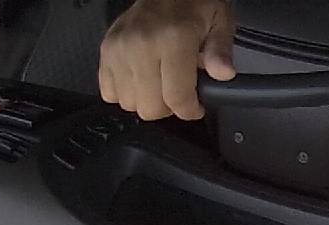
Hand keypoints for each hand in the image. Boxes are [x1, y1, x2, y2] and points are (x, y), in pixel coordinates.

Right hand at [98, 0, 236, 120]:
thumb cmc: (194, 5)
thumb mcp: (219, 22)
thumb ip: (221, 51)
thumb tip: (223, 73)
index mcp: (173, 40)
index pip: (176, 98)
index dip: (190, 111)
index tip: (196, 107)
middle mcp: (141, 45)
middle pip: (150, 108)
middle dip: (169, 108)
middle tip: (179, 93)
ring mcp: (119, 49)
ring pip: (130, 104)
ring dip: (148, 100)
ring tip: (161, 83)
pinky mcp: (105, 51)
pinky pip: (110, 92)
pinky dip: (127, 93)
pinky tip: (142, 79)